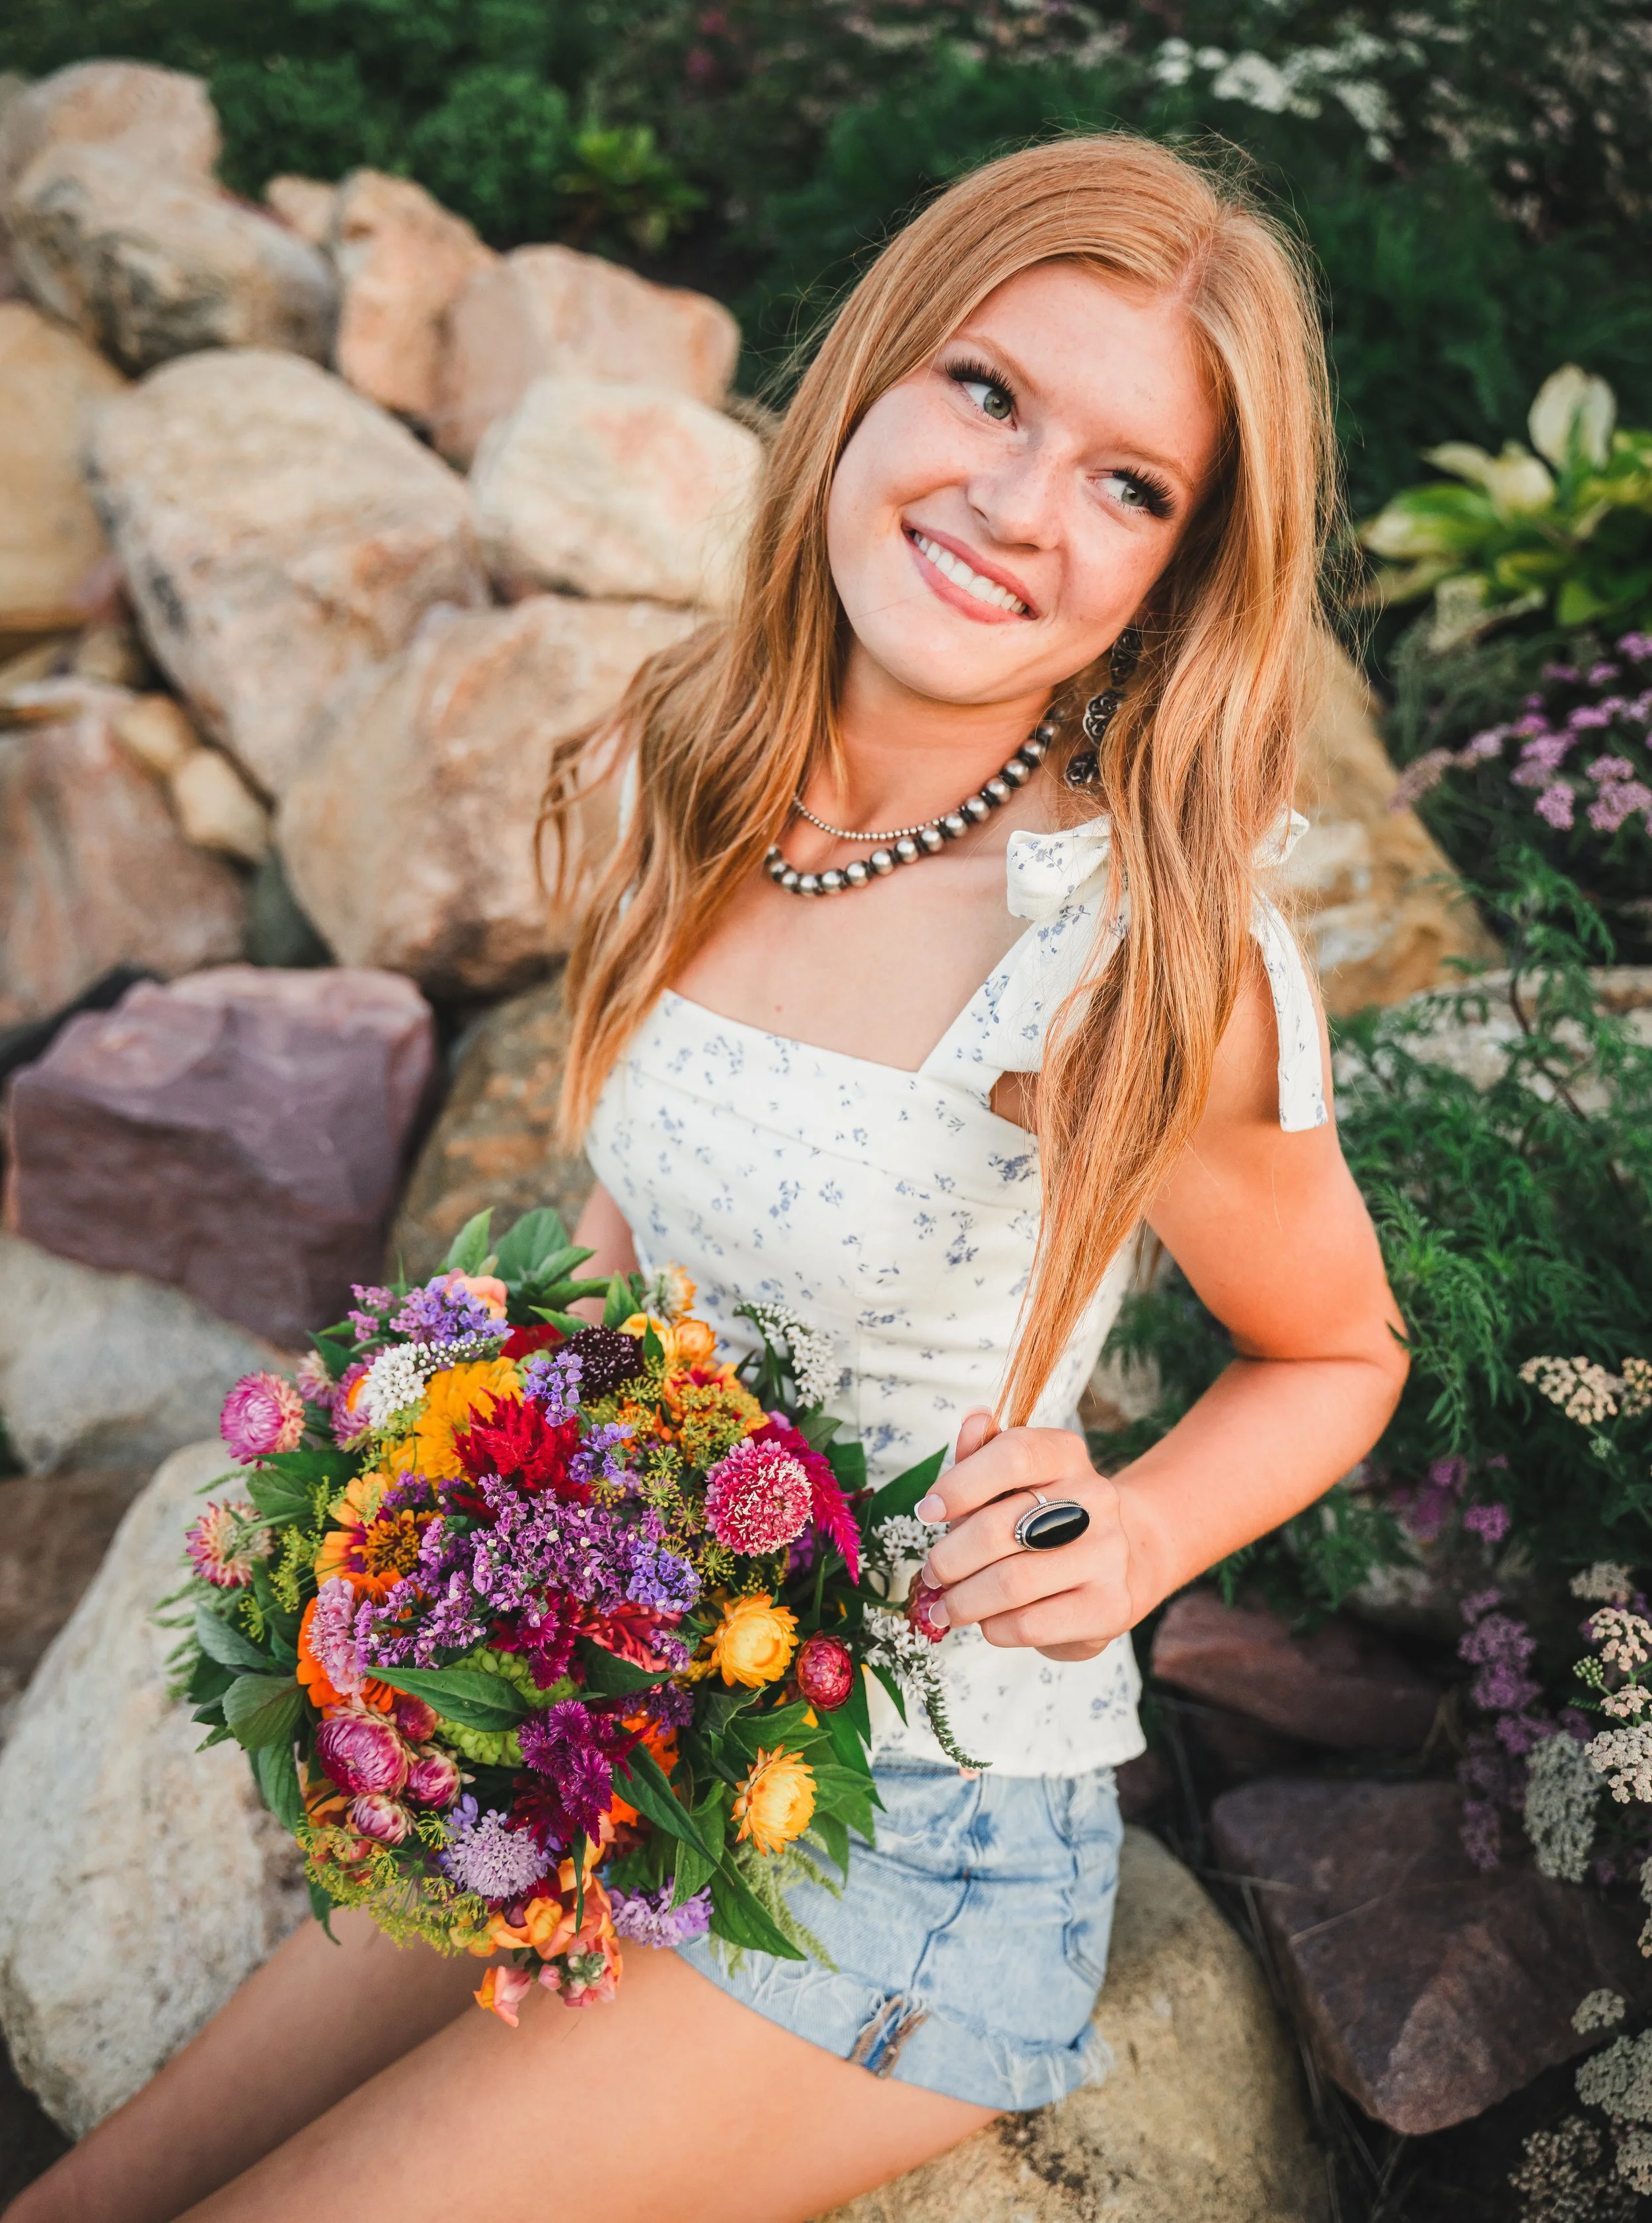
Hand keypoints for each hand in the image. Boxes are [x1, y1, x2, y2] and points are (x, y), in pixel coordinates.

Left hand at [915, 1410, 1133, 1661]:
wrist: (1120, 1564)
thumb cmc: (1047, 1517)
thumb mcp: (1014, 1479)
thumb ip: (984, 1454)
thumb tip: (973, 1420)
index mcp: (1066, 1455)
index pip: (1012, 1455)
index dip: (960, 1484)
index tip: (927, 1512)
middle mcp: (1095, 1498)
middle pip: (999, 1528)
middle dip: (949, 1559)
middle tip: (930, 1574)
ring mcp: (1108, 1554)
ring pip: (1011, 1582)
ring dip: (963, 1601)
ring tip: (945, 1607)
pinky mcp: (1109, 1606)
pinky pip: (1030, 1623)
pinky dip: (993, 1627)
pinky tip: (985, 1622)